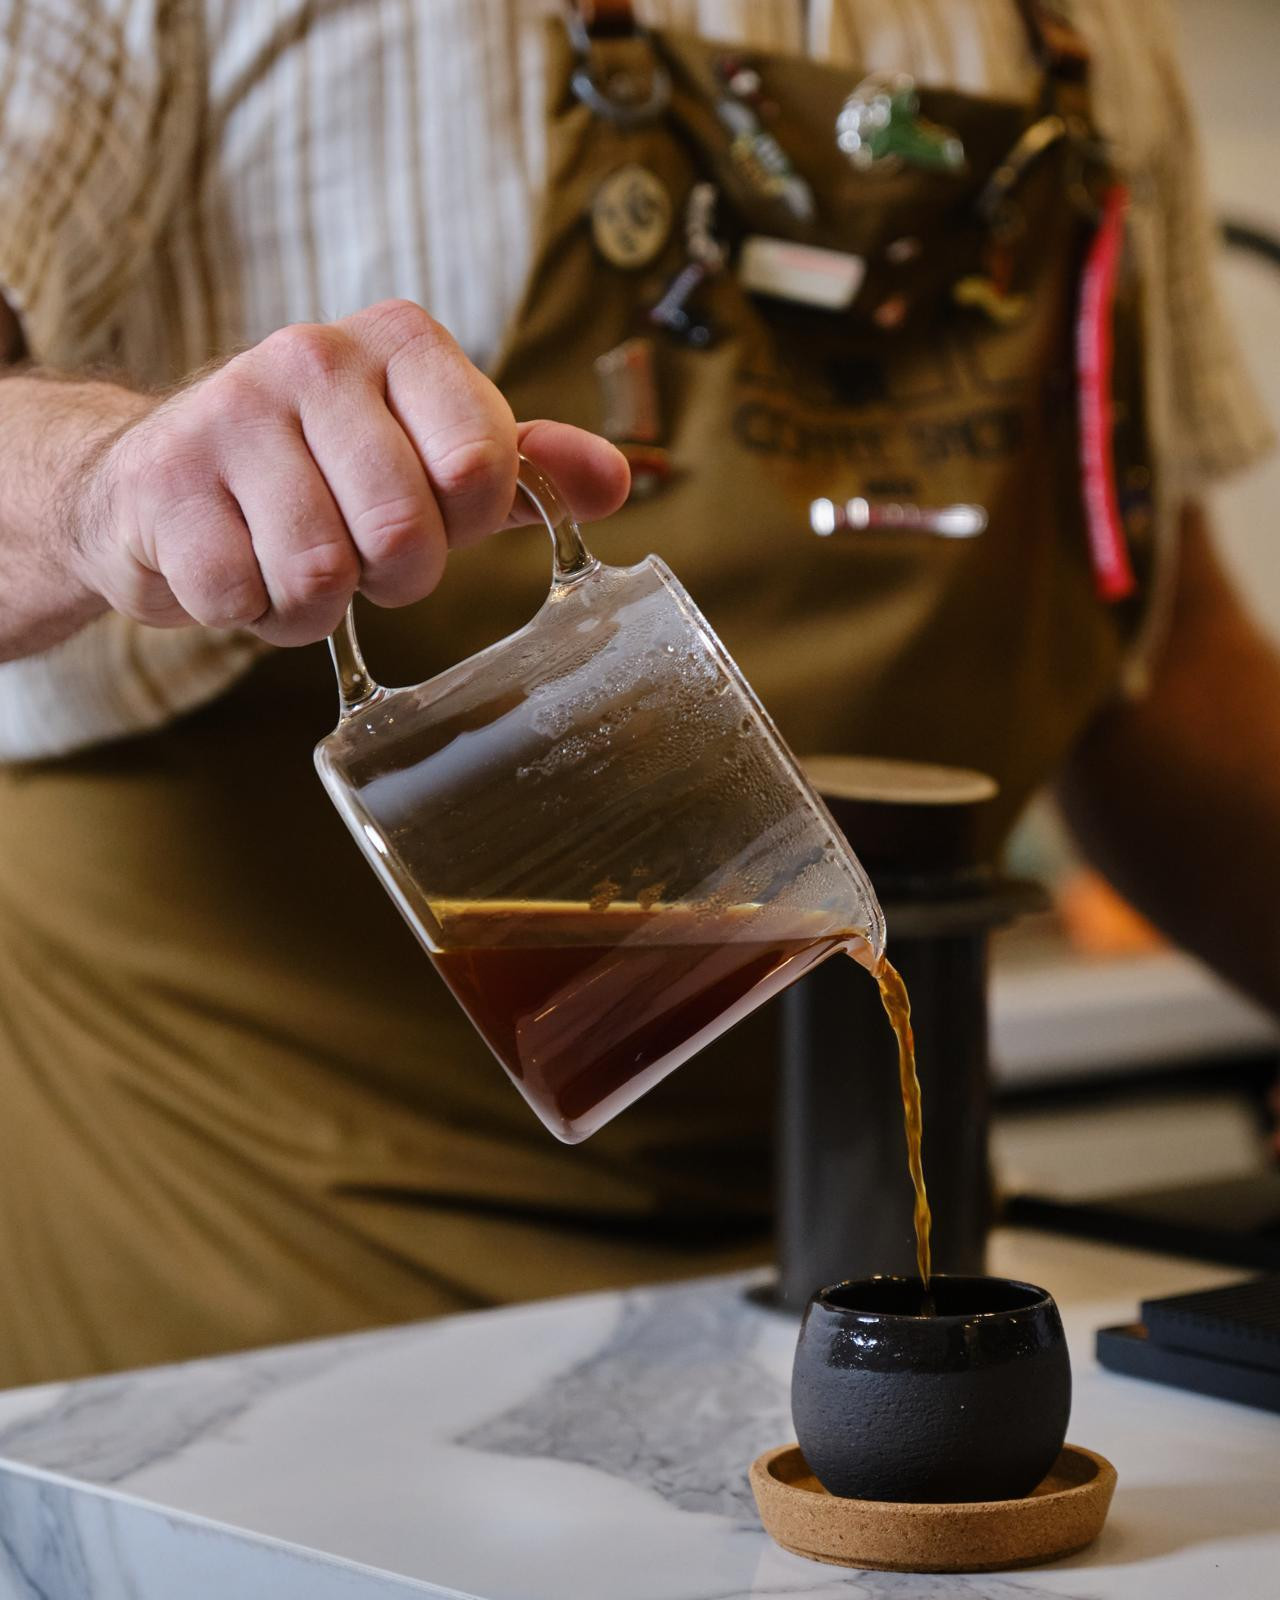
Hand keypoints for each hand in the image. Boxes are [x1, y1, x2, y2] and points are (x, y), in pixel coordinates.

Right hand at [73, 300, 628, 645]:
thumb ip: (524, 466)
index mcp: (401, 342)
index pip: (481, 465)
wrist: (164, 479)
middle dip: (389, 576)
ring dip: (313, 606)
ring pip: (320, 575)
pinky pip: (244, 599)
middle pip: (403, 534)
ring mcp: (230, 413)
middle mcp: (313, 356)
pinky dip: (250, 613)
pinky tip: (236, 567)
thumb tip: (617, 480)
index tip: (436, 512)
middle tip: (358, 551)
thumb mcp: (432, 457)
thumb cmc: (324, 473)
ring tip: (292, 562)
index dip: (465, 522)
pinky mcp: (165, 481)